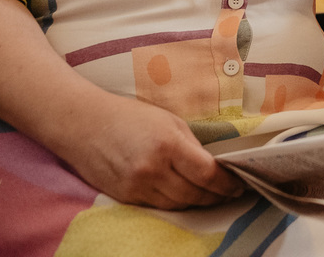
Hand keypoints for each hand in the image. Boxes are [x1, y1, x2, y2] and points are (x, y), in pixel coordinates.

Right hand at [50, 95, 242, 209]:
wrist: (84, 125)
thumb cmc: (130, 116)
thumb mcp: (169, 121)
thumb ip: (192, 145)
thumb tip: (214, 166)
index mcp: (168, 145)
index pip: (207, 174)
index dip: (227, 183)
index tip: (239, 183)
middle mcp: (152, 170)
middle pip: (195, 195)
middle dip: (217, 196)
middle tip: (230, 192)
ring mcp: (137, 187)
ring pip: (178, 205)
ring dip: (198, 202)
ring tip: (212, 196)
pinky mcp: (125, 197)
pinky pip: (159, 206)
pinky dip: (176, 203)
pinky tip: (186, 196)